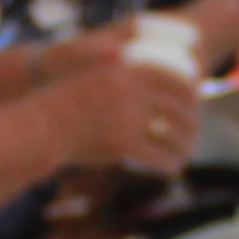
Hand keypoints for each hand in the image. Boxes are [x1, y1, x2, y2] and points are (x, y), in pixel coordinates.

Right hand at [45, 41, 202, 171]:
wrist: (42, 127)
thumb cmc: (65, 104)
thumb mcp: (95, 78)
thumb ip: (121, 78)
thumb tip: (144, 83)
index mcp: (128, 71)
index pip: (174, 78)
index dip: (190, 92)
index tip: (195, 102)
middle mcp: (132, 92)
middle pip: (179, 108)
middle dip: (191, 122)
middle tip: (193, 132)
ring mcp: (129, 118)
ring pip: (174, 134)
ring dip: (185, 145)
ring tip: (185, 152)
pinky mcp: (125, 144)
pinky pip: (159, 155)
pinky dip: (170, 163)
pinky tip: (172, 168)